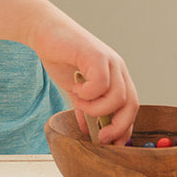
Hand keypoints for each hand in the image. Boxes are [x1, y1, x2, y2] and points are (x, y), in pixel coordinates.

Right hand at [27, 11, 138, 144]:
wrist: (44, 31)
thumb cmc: (60, 57)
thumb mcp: (75, 90)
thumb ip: (84, 109)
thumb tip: (89, 132)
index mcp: (116, 77)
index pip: (130, 107)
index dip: (124, 129)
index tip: (111, 145)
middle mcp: (118, 69)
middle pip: (131, 104)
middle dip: (118, 127)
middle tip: (101, 139)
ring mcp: (110, 61)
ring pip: (118, 97)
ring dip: (97, 109)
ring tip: (79, 103)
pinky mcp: (97, 55)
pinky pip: (101, 84)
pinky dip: (87, 94)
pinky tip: (75, 88)